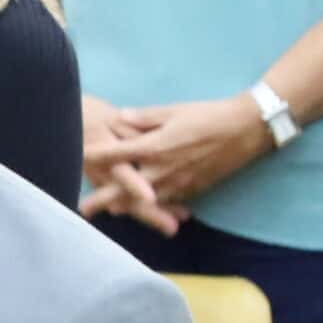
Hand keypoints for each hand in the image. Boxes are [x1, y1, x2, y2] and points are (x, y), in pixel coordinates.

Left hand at [94, 94, 274, 214]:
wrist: (246, 130)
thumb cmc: (208, 115)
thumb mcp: (173, 111)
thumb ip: (144, 117)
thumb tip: (120, 118)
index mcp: (155, 147)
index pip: (117, 154)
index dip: (95, 156)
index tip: (76, 158)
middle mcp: (163, 170)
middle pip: (126, 189)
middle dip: (103, 199)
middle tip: (82, 209)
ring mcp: (178, 183)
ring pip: (146, 201)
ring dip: (125, 206)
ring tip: (107, 212)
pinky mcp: (192, 189)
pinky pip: (167, 201)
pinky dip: (153, 206)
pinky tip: (144, 209)